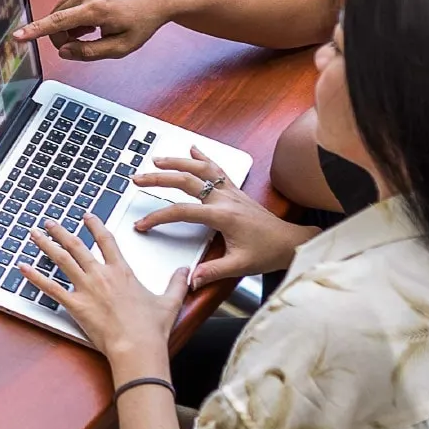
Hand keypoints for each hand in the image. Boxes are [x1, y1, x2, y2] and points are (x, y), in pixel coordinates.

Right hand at [13, 0, 174, 59]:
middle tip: (83, 43)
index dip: (35, 31)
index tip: (17, 36)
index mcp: (97, 10)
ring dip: (68, 25)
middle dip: (63, 37)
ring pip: (59, 12)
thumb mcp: (121, 47)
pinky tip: (92, 17)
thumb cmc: (141, 22)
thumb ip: (90, 52)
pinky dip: (73, 14)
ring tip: (92, 29)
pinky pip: (67, 2)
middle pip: (56, 21)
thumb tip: (63, 51)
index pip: (58, 22)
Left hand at [24, 215, 188, 370]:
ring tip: (35, 234)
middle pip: (78, 246)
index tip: (87, 217)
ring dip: (46, 245)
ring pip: (61, 259)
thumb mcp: (170, 302)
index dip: (95, 226)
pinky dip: (34, 276)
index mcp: (122, 271)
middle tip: (50, 223)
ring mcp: (86, 288)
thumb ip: (177, 283)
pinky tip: (22, 267)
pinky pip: (49, 287)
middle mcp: (101, 275)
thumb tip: (186, 271)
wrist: (137, 347)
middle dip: (62, 232)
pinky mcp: (74, 304)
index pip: (106, 240)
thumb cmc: (152, 328)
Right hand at [131, 148, 317, 288]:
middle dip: (159, 178)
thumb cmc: (268, 252)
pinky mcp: (236, 191)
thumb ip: (212, 271)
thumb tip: (190, 280)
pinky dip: (203, 156)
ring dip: (177, 161)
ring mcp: (230, 192)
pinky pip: (217, 168)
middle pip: (186, 180)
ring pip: (200, 168)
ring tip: (157, 159)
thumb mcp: (240, 266)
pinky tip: (193, 148)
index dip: (158, 217)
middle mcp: (225, 198)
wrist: (291, 243)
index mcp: (222, 215)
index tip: (142, 224)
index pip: (181, 212)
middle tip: (137, 178)